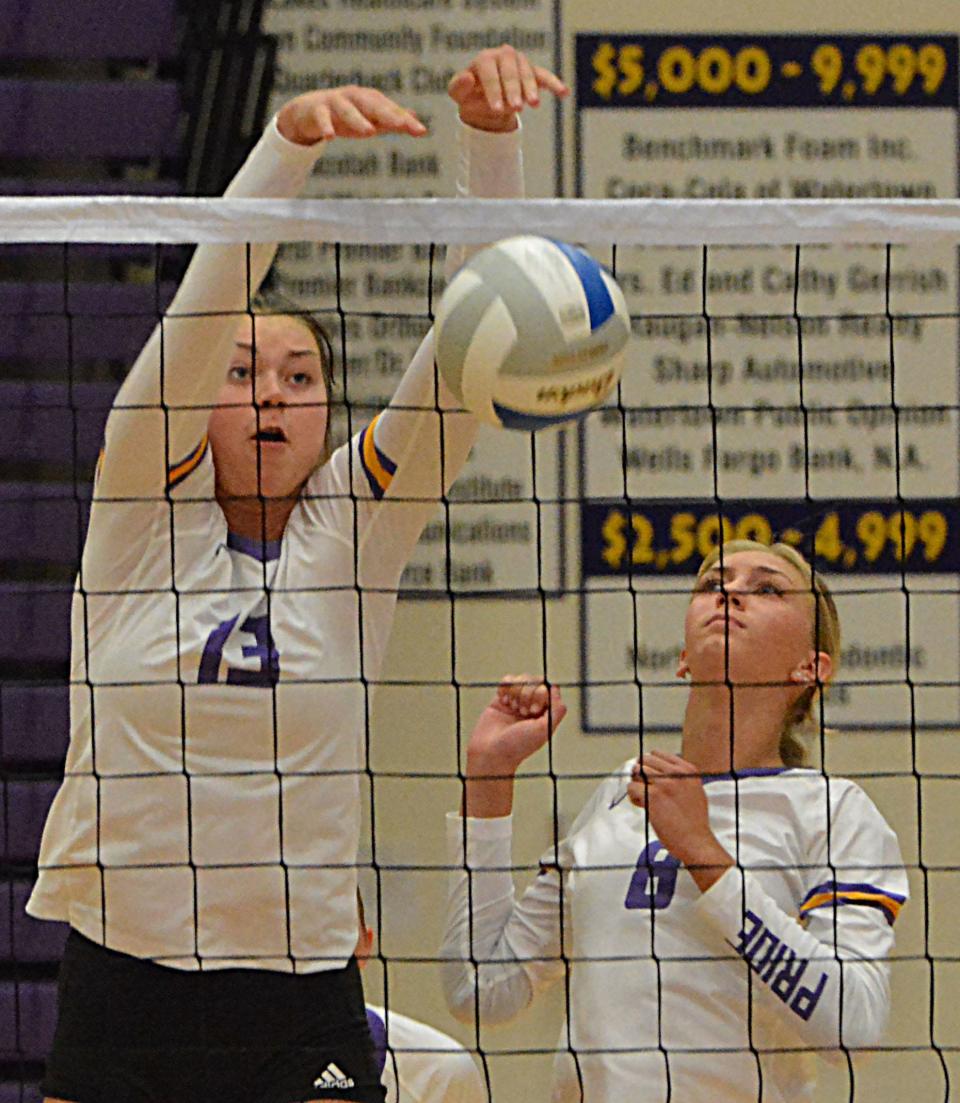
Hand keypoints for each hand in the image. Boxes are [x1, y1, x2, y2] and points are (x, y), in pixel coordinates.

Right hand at [277, 86, 426, 145]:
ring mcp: (335, 102)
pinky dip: (325, 126)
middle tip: (403, 126)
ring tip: (370, 132)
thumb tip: (414, 119)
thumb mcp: (369, 119)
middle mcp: (354, 98)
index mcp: (370, 100)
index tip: (421, 131)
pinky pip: (322, 118)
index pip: (391, 110)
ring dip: (358, 120)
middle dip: (388, 114)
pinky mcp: (317, 110)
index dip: (406, 120)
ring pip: (348, 110)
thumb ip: (390, 120)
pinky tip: (329, 137)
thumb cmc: (345, 117)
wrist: (308, 112)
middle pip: (373, 105)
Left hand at [448, 44, 568, 132]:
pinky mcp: (533, 73)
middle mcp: (504, 56)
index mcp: (485, 59)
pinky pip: (544, 77)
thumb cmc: (470, 97)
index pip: (490, 70)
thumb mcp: (459, 95)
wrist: (485, 104)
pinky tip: (564, 93)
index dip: (493, 89)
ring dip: (531, 88)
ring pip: (527, 72)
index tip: (496, 108)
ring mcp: (520, 63)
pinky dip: (554, 84)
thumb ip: (459, 87)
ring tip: (533, 105)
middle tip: (516, 108)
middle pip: (510, 69)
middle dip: (514, 89)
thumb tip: (468, 77)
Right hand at [467, 674, 566, 773]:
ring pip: (521, 679)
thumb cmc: (518, 745)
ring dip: (517, 691)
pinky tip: (503, 701)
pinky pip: (507, 680)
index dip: (540, 694)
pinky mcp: (501, 699)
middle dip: (528, 693)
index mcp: (544, 713)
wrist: (491, 752)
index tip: (533, 711)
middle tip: (522, 712)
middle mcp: (531, 706)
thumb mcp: (544, 730)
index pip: (548, 689)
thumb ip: (557, 710)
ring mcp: (516, 701)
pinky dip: (506, 687)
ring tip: (512, 707)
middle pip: (535, 682)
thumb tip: (556, 689)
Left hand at [627, 751, 732, 891]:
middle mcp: (676, 774)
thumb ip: (679, 777)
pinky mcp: (653, 796)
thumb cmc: (694, 821)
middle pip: (645, 760)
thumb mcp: (694, 789)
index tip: (650, 777)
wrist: (696, 841)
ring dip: (636, 783)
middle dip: (640, 772)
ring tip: (643, 797)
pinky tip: (641, 804)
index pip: (658, 754)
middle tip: (643, 786)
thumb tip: (657, 770)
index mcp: (687, 769)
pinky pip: (632, 787)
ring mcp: (664, 784)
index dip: (650, 765)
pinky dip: (632, 796)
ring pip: (637, 771)